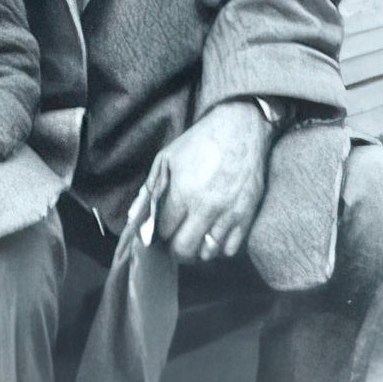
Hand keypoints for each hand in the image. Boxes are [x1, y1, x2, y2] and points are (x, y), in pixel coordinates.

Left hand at [131, 100, 272, 264]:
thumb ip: (150, 188)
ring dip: (197, 250)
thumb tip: (135, 217)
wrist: (240, 128)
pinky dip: (219, 248)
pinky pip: (231, 249)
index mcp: (182, 190)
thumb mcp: (167, 158)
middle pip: (184, 249)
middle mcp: (205, 207)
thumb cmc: (200, 142)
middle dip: (175, 249)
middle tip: (174, 241)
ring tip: (193, 238)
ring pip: (208, 253)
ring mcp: (228, 213)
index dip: (158, 234)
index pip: (164, 231)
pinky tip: (213, 235)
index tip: (159, 231)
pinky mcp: (247, 215)